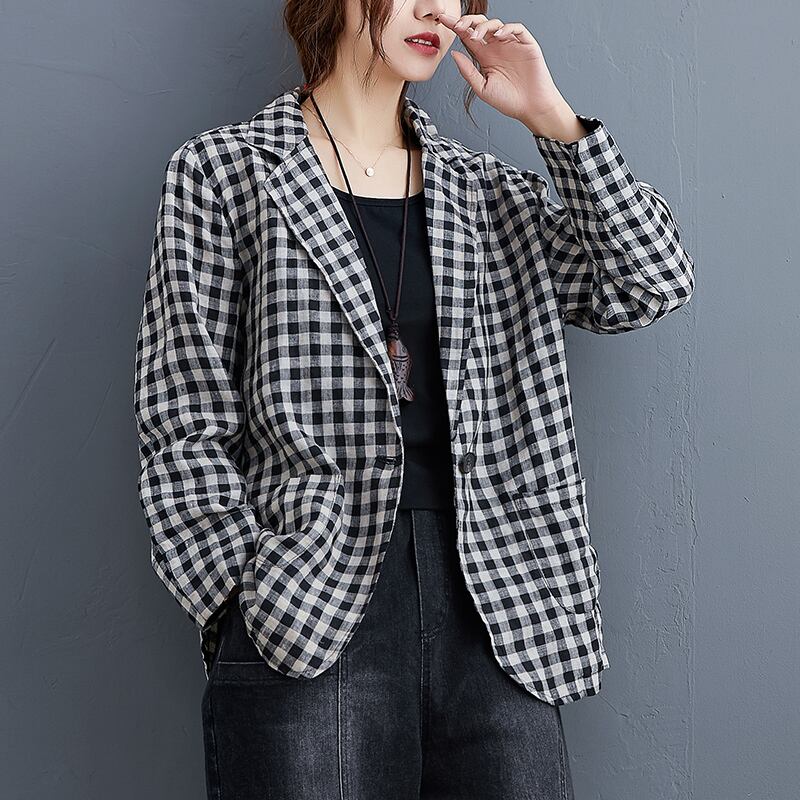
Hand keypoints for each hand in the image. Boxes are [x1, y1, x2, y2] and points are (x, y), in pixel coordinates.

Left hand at [434, 13, 582, 138]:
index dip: (456, 27)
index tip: (443, 21)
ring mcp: (512, 45)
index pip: (468, 37)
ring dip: (484, 26)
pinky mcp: (526, 45)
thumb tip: (454, 55)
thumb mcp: (482, 88)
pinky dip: (507, 28)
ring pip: (496, 24)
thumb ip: (467, 71)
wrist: (531, 108)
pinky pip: (517, 29)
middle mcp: (497, 48)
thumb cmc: (509, 101)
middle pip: (480, 25)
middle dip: (468, 22)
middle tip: (458, 25)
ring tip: (477, 36)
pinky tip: (499, 35)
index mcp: (485, 57)